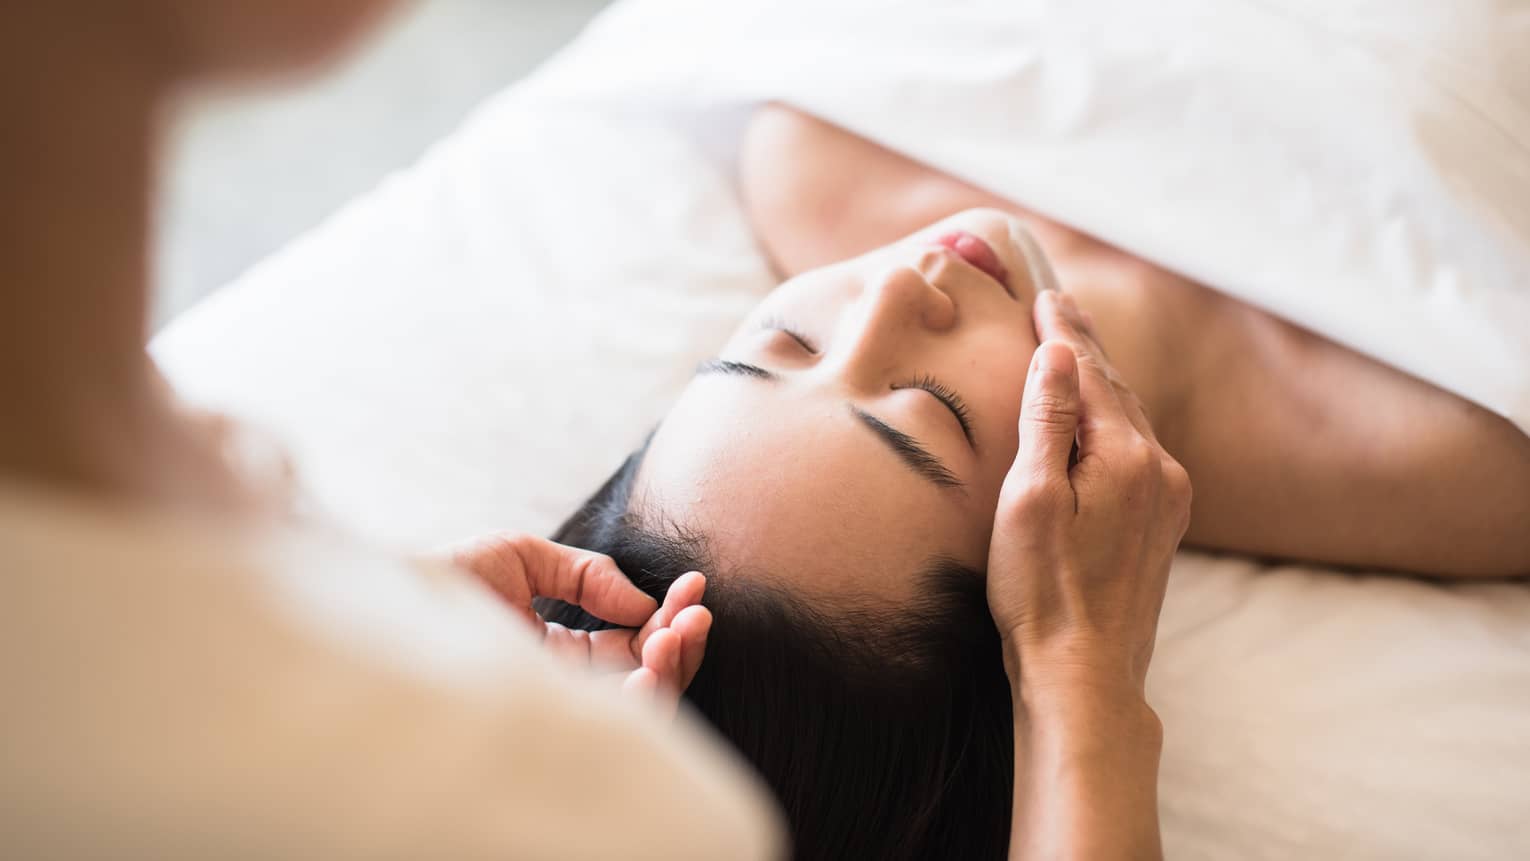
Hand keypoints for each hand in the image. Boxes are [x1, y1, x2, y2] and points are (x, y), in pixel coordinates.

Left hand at [445, 533, 711, 715]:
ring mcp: (557, 712)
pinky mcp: (544, 729)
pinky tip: (647, 667)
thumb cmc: (440, 579)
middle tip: (696, 611)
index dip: (669, 617)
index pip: (633, 643)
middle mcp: (565, 688)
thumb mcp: (520, 557)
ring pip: (638, 710)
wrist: (385, 605)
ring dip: (672, 670)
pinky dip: (640, 702)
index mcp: (562, 653)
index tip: (694, 584)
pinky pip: (608, 734)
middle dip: (682, 643)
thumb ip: (587, 574)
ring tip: (679, 631)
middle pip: (647, 678)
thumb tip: (642, 602)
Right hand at [987, 290, 1191, 700]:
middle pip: (1118, 390)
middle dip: (1084, 349)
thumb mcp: (1030, 500)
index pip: (1091, 372)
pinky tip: (1096, 423)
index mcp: (1127, 456)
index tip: (1044, 294)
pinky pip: (1136, 453)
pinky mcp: (1162, 527)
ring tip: (1073, 354)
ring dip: (1100, 385)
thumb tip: (1059, 351)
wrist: (1085, 676)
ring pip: (1130, 422)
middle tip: (1058, 306)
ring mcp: (1168, 501)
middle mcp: (1161, 471)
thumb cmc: (1043, 594)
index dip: (1064, 331)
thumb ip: (1048, 420)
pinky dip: (1111, 423)